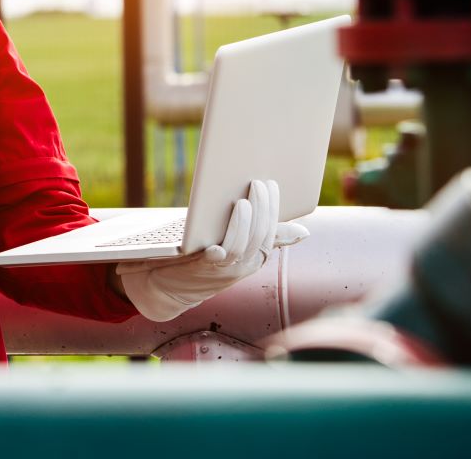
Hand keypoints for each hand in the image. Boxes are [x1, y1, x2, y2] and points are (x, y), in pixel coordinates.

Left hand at [116, 179, 308, 321]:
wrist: (167, 287)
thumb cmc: (204, 260)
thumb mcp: (237, 247)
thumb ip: (264, 237)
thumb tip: (303, 232)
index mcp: (254, 258)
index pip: (271, 232)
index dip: (274, 209)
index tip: (272, 184)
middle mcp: (242, 266)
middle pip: (258, 237)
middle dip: (261, 210)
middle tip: (257, 184)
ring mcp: (222, 270)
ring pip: (239, 247)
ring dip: (242, 225)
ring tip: (241, 202)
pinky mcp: (199, 270)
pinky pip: (214, 261)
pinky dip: (219, 250)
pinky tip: (218, 239)